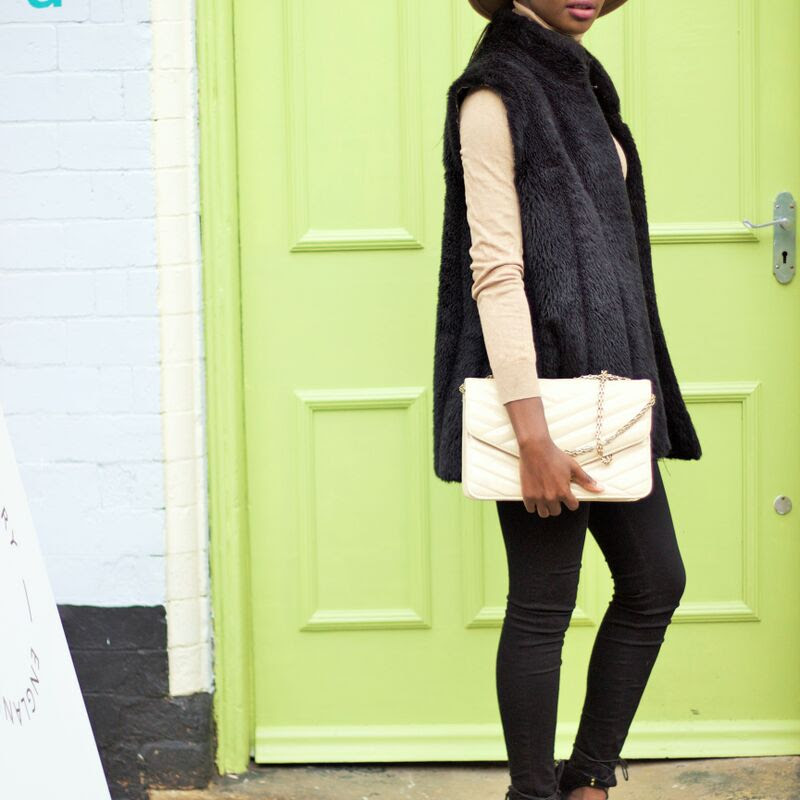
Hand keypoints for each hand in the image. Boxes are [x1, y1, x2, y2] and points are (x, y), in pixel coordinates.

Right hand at [504, 395, 604, 516]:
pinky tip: (535, 496)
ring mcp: (538, 497)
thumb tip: (600, 489)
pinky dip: (533, 505)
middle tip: (554, 493)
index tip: (567, 494)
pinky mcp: (527, 495)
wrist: (535, 448)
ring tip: (544, 497)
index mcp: (564, 492)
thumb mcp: (573, 467)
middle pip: (556, 512)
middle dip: (557, 504)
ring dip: (545, 507)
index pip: (572, 506)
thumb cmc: (555, 456)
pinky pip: (531, 509)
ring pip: (544, 513)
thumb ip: (586, 480)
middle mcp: (551, 497)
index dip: (571, 500)